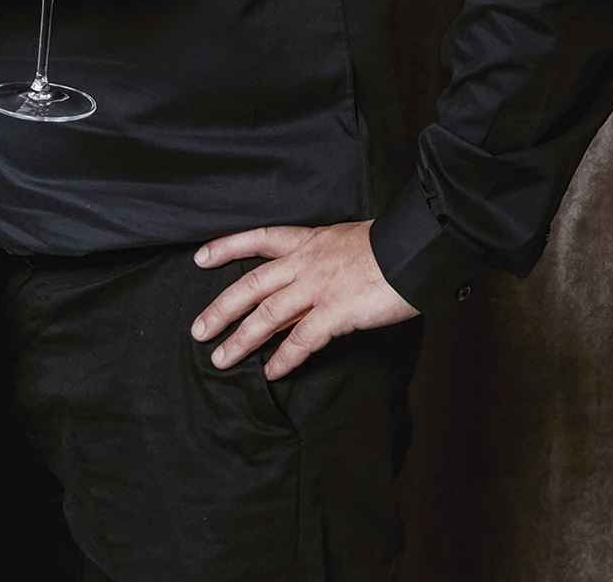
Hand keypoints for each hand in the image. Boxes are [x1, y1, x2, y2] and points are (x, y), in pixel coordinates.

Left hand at [189, 221, 418, 379]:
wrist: (415, 250)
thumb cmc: (390, 247)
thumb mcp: (346, 242)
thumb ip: (323, 260)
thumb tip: (306, 280)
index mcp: (308, 241)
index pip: (258, 239)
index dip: (227, 248)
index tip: (200, 259)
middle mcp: (306, 262)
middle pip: (251, 284)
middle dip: (221, 308)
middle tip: (197, 331)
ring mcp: (318, 287)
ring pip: (267, 315)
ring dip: (241, 339)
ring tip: (221, 359)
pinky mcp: (336, 312)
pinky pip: (302, 338)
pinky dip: (285, 357)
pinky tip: (271, 372)